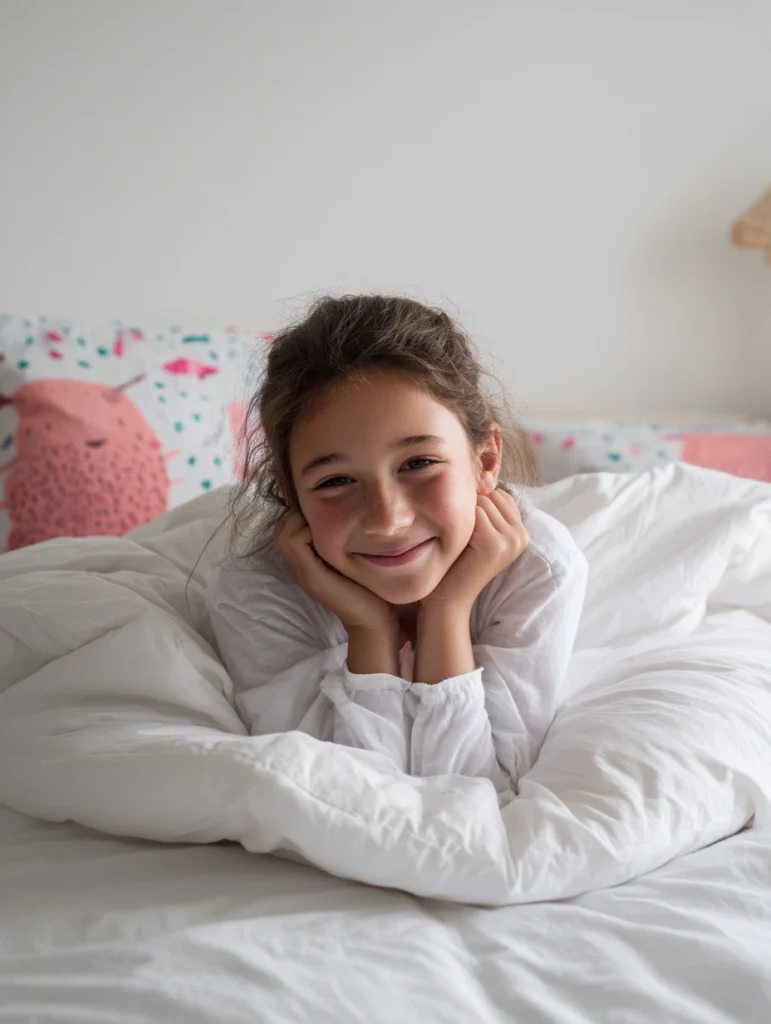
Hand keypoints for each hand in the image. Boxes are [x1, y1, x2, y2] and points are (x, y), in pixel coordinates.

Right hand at [273, 512, 395, 633]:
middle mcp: (296, 564)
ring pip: (284, 531)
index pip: (286, 524)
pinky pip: (295, 541)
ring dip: (304, 522)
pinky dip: (309, 532)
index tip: (327, 517)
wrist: (371, 619)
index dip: (303, 513)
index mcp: (303, 559)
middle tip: (326, 522)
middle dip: (301, 515)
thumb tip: (342, 510)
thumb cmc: (365, 586)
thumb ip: (337, 540)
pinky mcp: (310, 575)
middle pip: (281, 526)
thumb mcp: (347, 556)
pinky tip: (331, 541)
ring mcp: (301, 571)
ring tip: (327, 532)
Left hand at [422, 489, 528, 613]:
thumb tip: (480, 472)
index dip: (477, 504)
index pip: (499, 494)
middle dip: (471, 506)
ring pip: (483, 501)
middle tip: (458, 534)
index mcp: (520, 532)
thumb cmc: (457, 563)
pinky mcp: (493, 543)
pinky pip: (474, 511)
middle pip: (492, 494)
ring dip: (463, 513)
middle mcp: (521, 536)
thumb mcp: (477, 532)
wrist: (447, 599)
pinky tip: (454, 541)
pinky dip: (459, 520)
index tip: (465, 528)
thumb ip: (486, 509)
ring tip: (457, 538)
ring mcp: (510, 540)